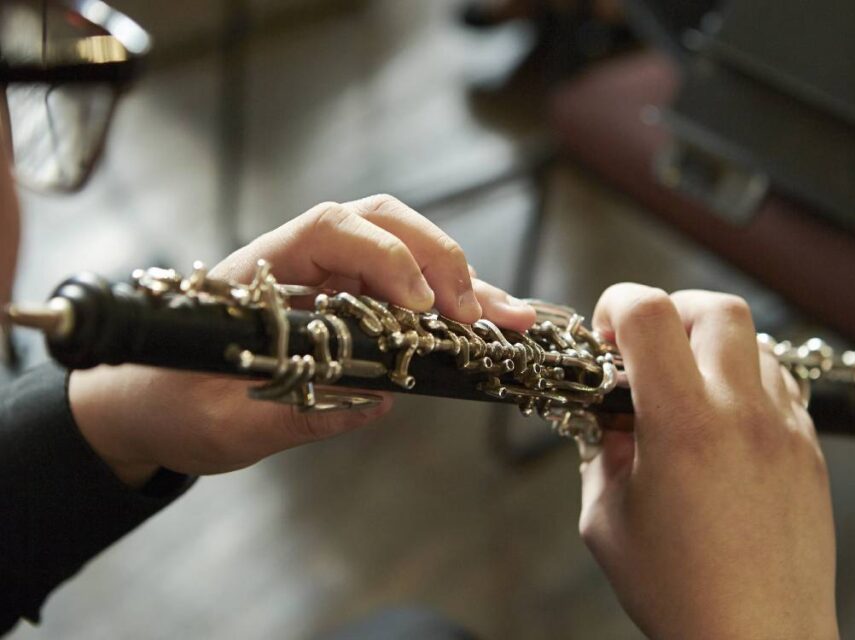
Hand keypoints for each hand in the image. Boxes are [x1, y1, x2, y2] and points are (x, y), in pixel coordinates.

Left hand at [69, 196, 536, 486]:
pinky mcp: (343, 304)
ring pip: (403, 251)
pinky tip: (483, 323)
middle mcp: (298, 262)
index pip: (328, 230)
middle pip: (381, 222)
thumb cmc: (169, 403)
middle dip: (438, 259)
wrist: (147, 403)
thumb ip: (291, 412)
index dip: (383, 257)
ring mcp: (325, 279)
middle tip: (477, 313)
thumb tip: (376, 402)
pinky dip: (447, 305)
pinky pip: (403, 289)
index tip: (419, 307)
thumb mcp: (220, 424)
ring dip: (459, 280)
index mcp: (258, 272)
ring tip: (509, 316)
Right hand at [579, 284, 837, 638]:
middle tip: (647, 350)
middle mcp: (741, 415)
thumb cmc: (679, 594)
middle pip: (716, 308)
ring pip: (756, 343)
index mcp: (683, 426)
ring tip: (687, 392)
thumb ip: (601, 455)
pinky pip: (781, 386)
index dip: (617, 306)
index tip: (606, 337)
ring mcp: (784, 430)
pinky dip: (747, 384)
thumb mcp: (607, 521)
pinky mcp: (810, 451)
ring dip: (714, 349)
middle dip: (672, 311)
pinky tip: (724, 425)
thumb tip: (606, 419)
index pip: (650, 314)